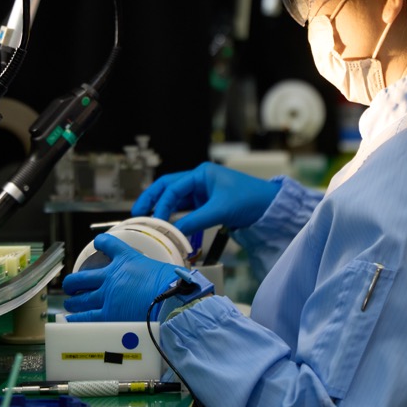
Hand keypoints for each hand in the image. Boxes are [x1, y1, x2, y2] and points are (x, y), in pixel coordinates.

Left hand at [62, 234, 180, 322]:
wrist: (170, 300)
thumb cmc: (172, 284)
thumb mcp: (160, 269)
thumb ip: (152, 273)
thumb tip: (161, 279)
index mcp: (126, 261)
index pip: (109, 244)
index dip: (101, 242)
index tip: (99, 243)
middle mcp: (111, 277)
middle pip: (82, 277)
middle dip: (73, 282)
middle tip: (71, 285)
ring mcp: (107, 297)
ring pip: (80, 298)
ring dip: (73, 301)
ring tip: (71, 303)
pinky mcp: (107, 315)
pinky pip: (85, 318)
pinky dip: (75, 318)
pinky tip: (71, 319)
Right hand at [131, 162, 277, 234]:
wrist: (269, 207)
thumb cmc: (249, 199)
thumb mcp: (220, 210)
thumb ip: (195, 221)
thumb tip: (173, 233)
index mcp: (201, 174)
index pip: (172, 187)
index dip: (161, 204)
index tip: (155, 221)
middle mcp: (198, 180)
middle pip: (168, 188)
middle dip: (152, 199)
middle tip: (137, 213)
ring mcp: (201, 192)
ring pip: (175, 199)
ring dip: (162, 209)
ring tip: (147, 221)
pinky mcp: (205, 204)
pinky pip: (185, 209)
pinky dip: (175, 217)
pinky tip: (167, 226)